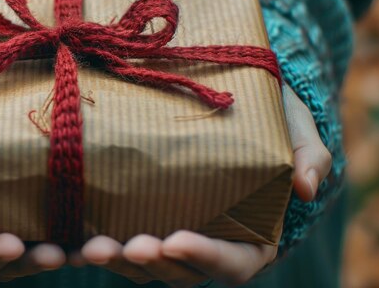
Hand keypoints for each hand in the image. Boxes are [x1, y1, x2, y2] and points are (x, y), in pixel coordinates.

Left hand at [78, 86, 331, 286]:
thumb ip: (309, 156)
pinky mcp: (141, 216)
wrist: (234, 106)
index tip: (176, 239)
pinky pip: (118, 239)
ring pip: (143, 264)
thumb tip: (306, 186)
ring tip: (89, 246)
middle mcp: (206, 243)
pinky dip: (94, 244)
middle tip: (126, 246)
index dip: (204, 257)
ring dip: (117, 260)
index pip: (232, 263)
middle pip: (179, 271)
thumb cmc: (271, 120)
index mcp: (250, 236)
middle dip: (151, 263)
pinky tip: (69, 238)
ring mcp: (170, 233)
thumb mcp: (296, 130)